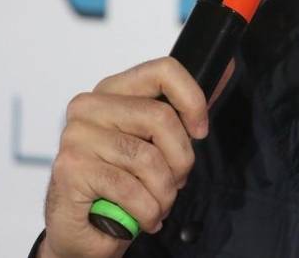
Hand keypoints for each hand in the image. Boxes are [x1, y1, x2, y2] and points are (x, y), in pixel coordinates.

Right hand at [40, 57, 229, 257]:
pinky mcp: (71, 168)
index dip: (191, 99)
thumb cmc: (119, 183)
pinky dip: (147, 210)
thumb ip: (182, 112)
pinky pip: (130, 189)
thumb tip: (227, 70)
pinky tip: (145, 217)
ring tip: (159, 204)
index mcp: (112, 91)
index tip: (199, 130)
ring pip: (148, 158)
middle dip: (181, 159)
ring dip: (165, 192)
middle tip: (177, 181)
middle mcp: (90, 107)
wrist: (81, 228)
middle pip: (161, 118)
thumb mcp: (154, 144)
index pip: (162, 70)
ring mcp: (77, 136)